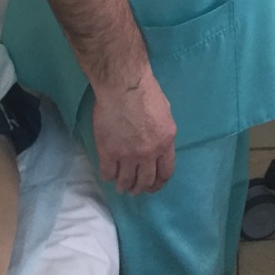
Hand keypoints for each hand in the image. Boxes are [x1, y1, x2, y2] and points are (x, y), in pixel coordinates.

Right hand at [93, 67, 176, 194]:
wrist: (123, 85)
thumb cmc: (146, 92)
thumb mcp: (165, 113)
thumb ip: (162, 134)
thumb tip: (158, 145)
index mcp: (165, 142)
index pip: (165, 172)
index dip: (158, 183)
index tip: (152, 186)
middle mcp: (149, 153)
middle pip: (145, 181)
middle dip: (140, 188)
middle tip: (135, 189)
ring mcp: (128, 155)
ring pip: (126, 182)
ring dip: (124, 186)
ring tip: (121, 186)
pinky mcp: (108, 153)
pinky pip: (108, 174)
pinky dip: (109, 177)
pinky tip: (109, 173)